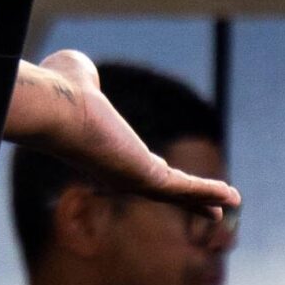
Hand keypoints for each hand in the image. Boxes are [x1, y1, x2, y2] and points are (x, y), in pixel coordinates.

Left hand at [4, 48, 241, 215]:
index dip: (154, 170)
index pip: (133, 165)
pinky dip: (207, 193)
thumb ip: (85, 78)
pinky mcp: (144, 179)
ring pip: (175, 192)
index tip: (165, 173)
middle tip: (211, 211)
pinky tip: (231, 199)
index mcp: (102, 153)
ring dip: (204, 199)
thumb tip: (84, 73)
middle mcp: (115, 173)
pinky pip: (182, 188)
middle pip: (160, 189)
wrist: (52, 108)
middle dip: (187, 199)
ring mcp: (130, 180)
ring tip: (231, 205)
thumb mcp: (76, 77)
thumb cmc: (57, 92)